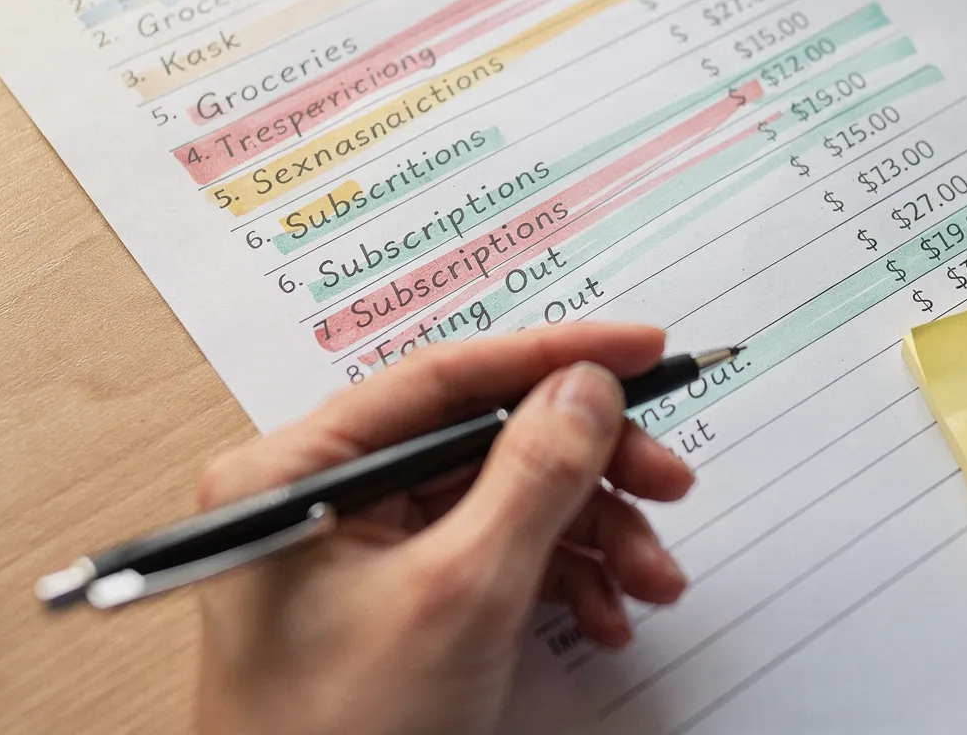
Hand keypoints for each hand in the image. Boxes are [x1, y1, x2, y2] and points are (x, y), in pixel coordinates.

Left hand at [193, 323, 694, 734]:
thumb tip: (586, 386)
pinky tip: (607, 618)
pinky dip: (561, 582)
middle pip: (486, 440)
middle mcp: (325, 495)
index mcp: (297, 469)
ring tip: (650, 582)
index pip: (444, 377)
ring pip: (504, 502)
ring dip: (592, 535)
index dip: (554, 356)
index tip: (644, 349)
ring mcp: (361, 552)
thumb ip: (533, 476)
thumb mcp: (460, 594)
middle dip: (590, 470)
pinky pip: (495, 559)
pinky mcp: (396, 602)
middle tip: (669, 484)